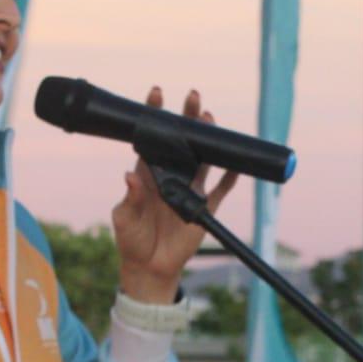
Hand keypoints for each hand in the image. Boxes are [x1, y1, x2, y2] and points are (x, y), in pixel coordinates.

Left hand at [111, 87, 239, 301]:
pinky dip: (231, 175)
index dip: (154, 116)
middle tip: (193, 98)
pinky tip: (238, 161)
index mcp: (148, 174)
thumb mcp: (124, 219)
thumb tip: (130, 175)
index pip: (152, 139)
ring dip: (209, 139)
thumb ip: (130, 198)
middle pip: (182, 141)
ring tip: (210, 118)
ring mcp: (189, 189)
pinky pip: (221, 188)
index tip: (158, 93)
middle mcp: (171, 176)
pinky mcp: (204, 207)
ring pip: (203, 157)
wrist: (149, 267)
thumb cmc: (131, 240)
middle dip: (188, 118)